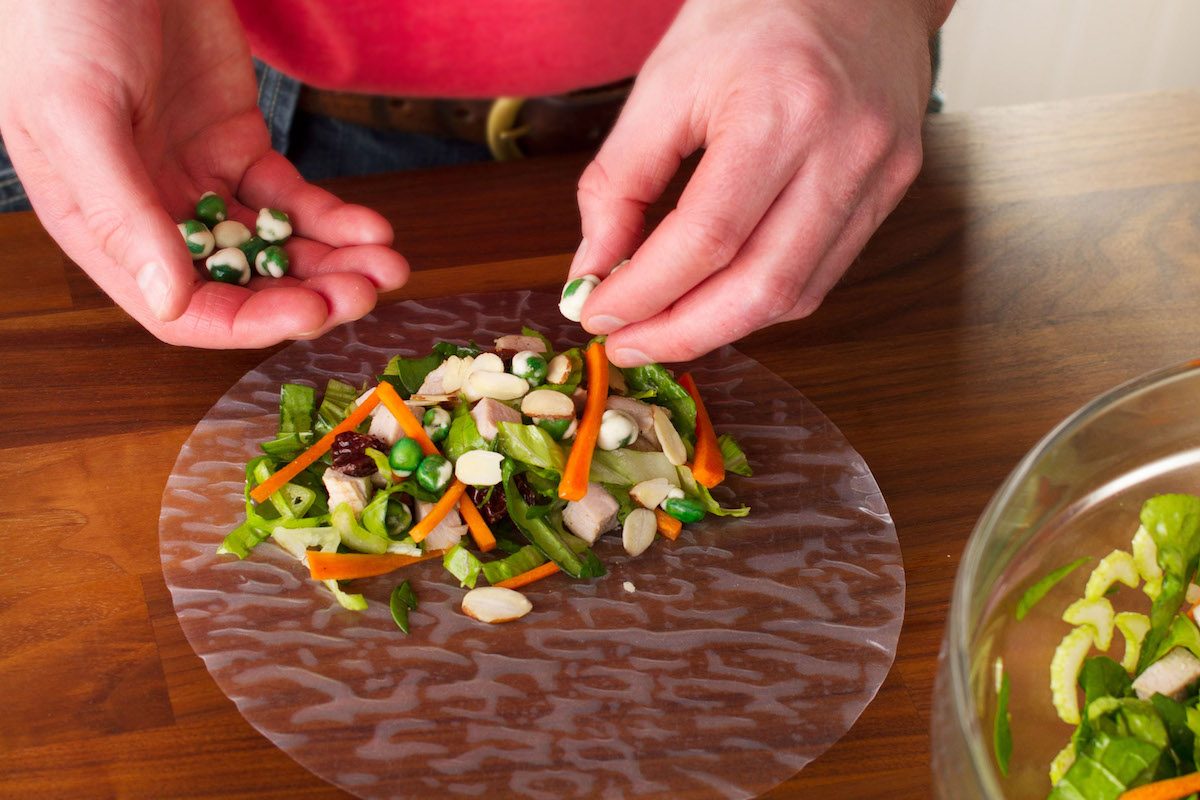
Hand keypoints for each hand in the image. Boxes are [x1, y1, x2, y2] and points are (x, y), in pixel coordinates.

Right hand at [0, 0, 407, 346]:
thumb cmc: (60, 17)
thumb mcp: (76, 114)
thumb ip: (121, 211)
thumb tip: (169, 300)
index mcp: (102, 227)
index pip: (181, 308)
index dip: (248, 322)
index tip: (309, 313)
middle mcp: (156, 215)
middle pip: (244, 285)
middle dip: (309, 295)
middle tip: (365, 291)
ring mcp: (203, 182)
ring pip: (279, 248)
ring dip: (335, 264)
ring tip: (386, 266)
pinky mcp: (240, 146)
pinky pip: (295, 199)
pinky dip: (337, 218)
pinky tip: (373, 228)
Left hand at [570, 0, 947, 365]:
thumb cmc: (752, 15)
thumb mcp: (663, 84)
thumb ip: (620, 181)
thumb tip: (593, 271)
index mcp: (780, 110)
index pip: (706, 238)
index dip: (644, 292)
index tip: (595, 313)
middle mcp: (844, 149)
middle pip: (761, 287)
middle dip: (682, 334)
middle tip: (626, 345)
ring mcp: (880, 173)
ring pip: (797, 294)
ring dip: (721, 328)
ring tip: (662, 330)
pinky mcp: (893, 187)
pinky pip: (823, 273)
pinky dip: (762, 300)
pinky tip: (717, 300)